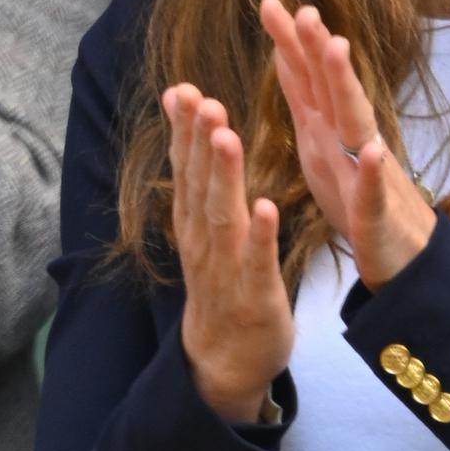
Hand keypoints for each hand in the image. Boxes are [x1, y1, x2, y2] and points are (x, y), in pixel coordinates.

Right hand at [165, 83, 292, 424]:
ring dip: (225, 177)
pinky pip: (257, 263)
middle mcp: (204, 242)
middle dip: (200, 142)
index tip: (184, 89)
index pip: (186, 169)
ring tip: (226, 138)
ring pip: (223, 217)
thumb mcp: (203, 226)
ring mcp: (227, 270)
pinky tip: (265, 207)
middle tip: (204, 101)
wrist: (223, 361)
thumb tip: (189, 119)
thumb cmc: (221, 283)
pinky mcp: (256, 297)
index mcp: (195, 222)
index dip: (184, 130)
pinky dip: (259, 236)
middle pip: (200, 185)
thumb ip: (199, 175)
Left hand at [265, 0, 436, 290]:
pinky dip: (372, 171)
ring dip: (346, 88)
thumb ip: (308, 103)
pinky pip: (374, 191)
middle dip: (318, 51)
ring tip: (337, 51)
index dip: (290, 44)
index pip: (306, 81)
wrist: (406, 258)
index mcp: (327, 132)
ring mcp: (367, 173)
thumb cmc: (361, 202)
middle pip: (332, 90)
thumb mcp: (322, 147)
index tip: (270, 3)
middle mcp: (348, 143)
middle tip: (304, 11)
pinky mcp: (376, 213)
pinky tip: (372, 153)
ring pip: (356, 124)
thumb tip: (288, 56)